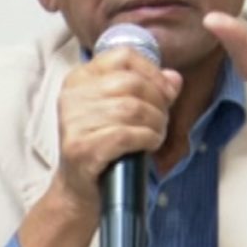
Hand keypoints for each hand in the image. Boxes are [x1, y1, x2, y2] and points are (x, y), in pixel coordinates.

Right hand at [52, 48, 181, 208]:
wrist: (79, 190)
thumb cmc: (105, 145)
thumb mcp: (124, 112)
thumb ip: (149, 90)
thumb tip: (174, 78)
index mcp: (80, 78)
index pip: (123, 56)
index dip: (152, 72)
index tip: (166, 92)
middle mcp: (71, 95)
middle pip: (131, 83)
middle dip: (158, 102)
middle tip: (162, 120)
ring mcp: (73, 121)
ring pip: (132, 108)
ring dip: (156, 123)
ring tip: (157, 134)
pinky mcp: (81, 148)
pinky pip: (126, 134)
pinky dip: (147, 138)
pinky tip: (150, 145)